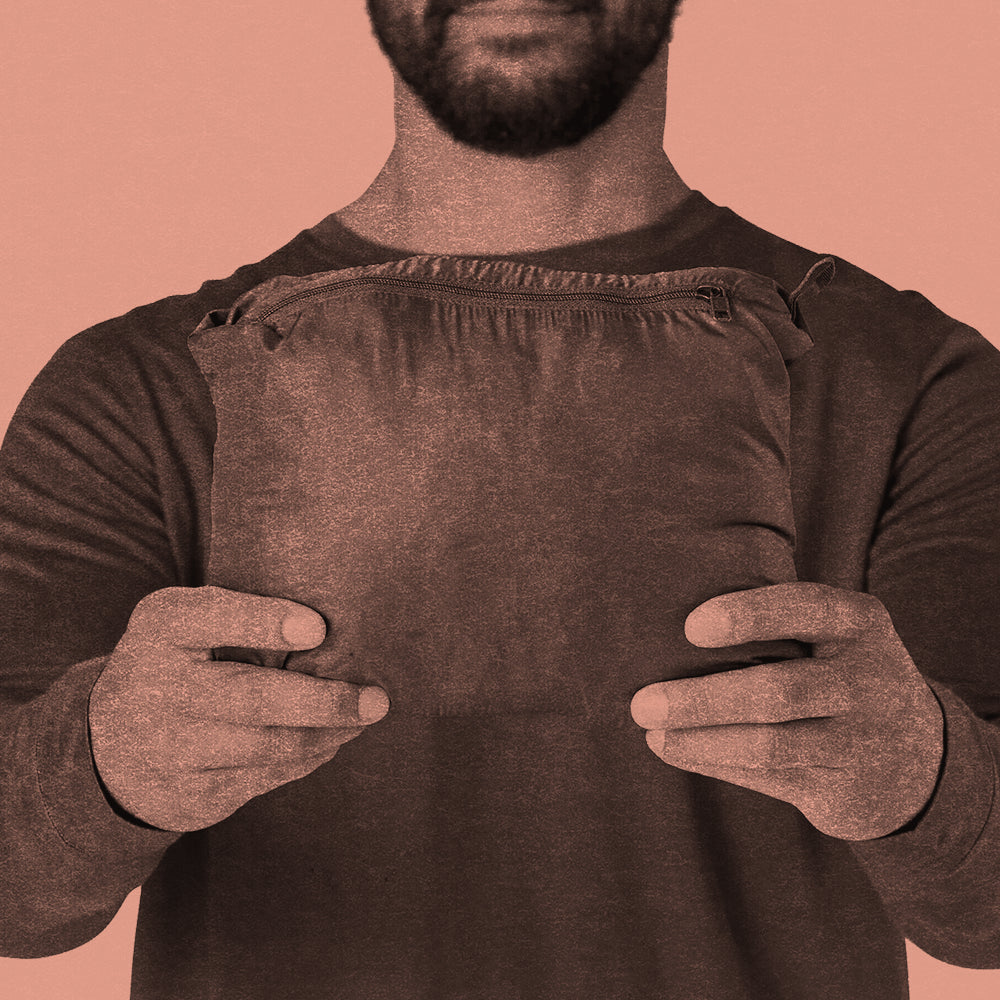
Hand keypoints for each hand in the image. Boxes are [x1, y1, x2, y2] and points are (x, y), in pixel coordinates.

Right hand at [89, 586, 388, 831]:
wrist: (108, 748)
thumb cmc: (175, 663)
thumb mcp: (185, 622)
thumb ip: (240, 614)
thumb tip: (329, 629)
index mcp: (160, 628)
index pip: (209, 617)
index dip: (264, 622)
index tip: (318, 627)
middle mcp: (157, 689)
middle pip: (252, 699)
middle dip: (324, 702)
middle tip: (377, 700)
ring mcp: (170, 749)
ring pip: (268, 747)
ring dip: (328, 733)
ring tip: (364, 716)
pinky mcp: (190, 795)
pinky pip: (265, 777)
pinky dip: (308, 758)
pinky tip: (331, 741)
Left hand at [630, 582, 943, 840]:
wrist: (918, 759)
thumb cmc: (838, 675)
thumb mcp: (834, 638)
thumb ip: (778, 625)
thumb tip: (665, 624)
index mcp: (861, 623)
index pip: (805, 608)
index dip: (747, 616)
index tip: (691, 628)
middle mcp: (869, 679)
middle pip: (778, 690)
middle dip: (703, 699)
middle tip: (642, 703)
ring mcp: (862, 739)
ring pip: (770, 743)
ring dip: (700, 739)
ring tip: (652, 731)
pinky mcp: (844, 787)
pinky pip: (770, 776)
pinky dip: (714, 761)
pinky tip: (675, 750)